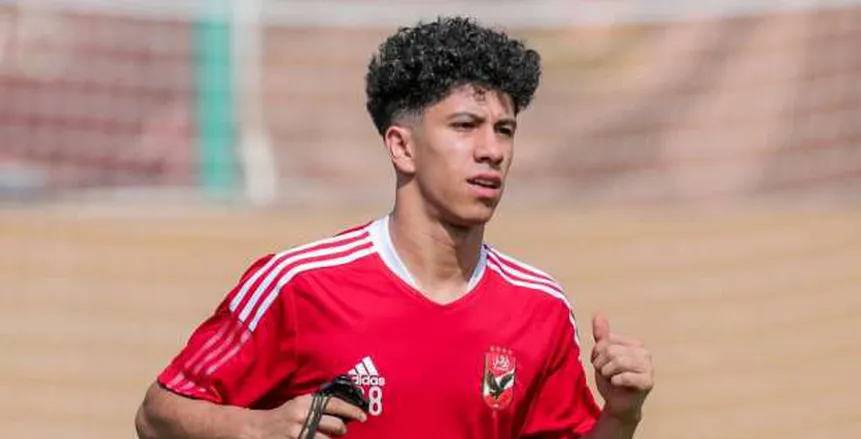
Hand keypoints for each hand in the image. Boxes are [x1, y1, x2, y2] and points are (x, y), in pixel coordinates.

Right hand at [248, 393, 366, 438]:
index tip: (363, 416)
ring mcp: (297, 433)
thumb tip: (342, 411)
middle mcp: (303, 416)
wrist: (255, 429)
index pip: (334, 404)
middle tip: (341, 431)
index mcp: (305, 402)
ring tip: (325, 437)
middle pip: (336, 424)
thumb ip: (317, 406)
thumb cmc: (280, 417)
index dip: (351, 410)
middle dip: (342, 429)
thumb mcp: (297, 405)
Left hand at [590, 313, 653, 423]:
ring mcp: (648, 367)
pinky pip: (625, 377)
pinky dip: (615, 381)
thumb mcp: (602, 355)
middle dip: (601, 364)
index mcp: (634, 343)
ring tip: (611, 378)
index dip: (597, 353)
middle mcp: (644, 352)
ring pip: (617, 361)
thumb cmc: (611, 377)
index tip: (600, 363)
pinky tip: (618, 384)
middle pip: (611, 350)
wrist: (618, 403)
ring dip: (607, 372)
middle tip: (605, 373)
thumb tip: (598, 314)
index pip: (606, 340)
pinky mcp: (648, 382)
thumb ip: (602, 336)